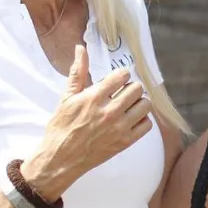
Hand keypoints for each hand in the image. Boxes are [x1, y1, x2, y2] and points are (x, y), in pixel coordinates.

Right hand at [21, 45, 153, 199]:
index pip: (123, 75)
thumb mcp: (67, 98)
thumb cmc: (61, 127)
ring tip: (128, 106)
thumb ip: (78, 72)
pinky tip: (130, 120)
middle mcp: (109, 112)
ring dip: (138, 103)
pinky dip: (142, 120)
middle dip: (130, 88)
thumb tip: (81, 48)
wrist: (59, 159)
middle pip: (137, 88)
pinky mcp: (125, 142)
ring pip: (145, 105)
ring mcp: (119, 128)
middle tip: (121, 94)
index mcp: (94, 98)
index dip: (121, 76)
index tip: (116, 82)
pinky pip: (147, 125)